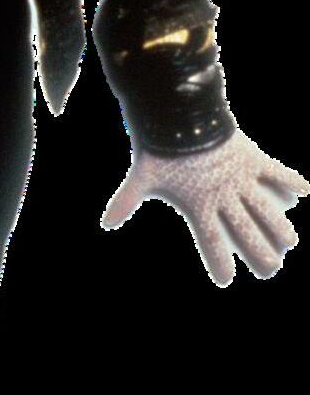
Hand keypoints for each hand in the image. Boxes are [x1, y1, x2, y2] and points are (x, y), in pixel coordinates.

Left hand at [100, 128, 309, 286]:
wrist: (181, 114)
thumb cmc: (161, 146)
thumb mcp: (143, 175)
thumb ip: (126, 200)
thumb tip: (105, 223)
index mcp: (200, 204)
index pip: (212, 240)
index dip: (219, 261)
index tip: (227, 280)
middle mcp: (225, 196)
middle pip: (246, 231)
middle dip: (260, 252)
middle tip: (272, 269)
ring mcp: (241, 178)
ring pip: (265, 208)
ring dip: (279, 226)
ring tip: (290, 242)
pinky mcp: (251, 157)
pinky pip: (276, 171)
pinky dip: (290, 179)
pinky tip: (304, 190)